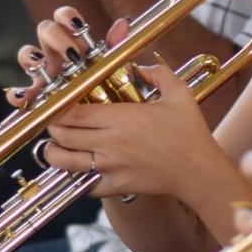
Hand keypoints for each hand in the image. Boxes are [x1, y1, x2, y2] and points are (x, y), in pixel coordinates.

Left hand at [10, 11, 221, 198]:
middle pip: (63, 135)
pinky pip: (86, 185)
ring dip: (55, 154)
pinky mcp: (117, 186)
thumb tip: (143, 66)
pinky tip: (81, 169)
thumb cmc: (191, 132)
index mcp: (122, 117)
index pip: (73, 112)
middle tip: (55, 124)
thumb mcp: (179, 94)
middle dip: (52, 129)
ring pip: (66, 162)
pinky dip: (78, 178)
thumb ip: (159, 74)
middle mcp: (111, 142)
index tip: (56, 104)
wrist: (199, 171)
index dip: (57, 108)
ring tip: (56, 147)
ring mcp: (112, 166)